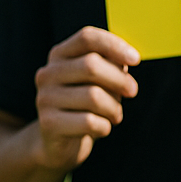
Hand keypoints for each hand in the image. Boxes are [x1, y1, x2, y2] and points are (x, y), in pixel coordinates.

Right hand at [33, 26, 139, 172]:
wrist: (58, 143)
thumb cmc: (84, 106)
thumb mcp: (97, 81)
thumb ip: (110, 64)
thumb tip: (129, 57)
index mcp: (59, 55)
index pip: (86, 38)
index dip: (114, 45)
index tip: (136, 59)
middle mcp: (47, 73)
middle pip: (91, 65)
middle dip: (120, 80)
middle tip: (132, 92)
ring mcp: (45, 98)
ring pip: (93, 96)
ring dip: (114, 108)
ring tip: (115, 115)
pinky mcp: (48, 123)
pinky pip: (89, 122)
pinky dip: (104, 127)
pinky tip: (100, 128)